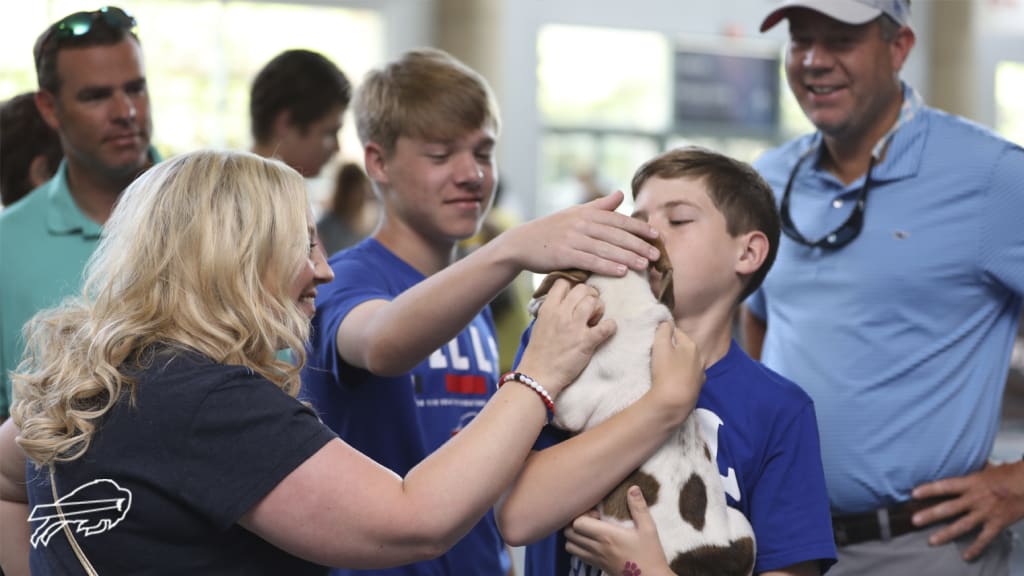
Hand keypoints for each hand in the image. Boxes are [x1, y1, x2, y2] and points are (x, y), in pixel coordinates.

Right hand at [500, 191, 659, 276]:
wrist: (522, 243)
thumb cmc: (552, 229)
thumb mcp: (575, 213)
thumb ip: (600, 206)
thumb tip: (620, 193)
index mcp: (586, 213)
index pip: (618, 220)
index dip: (639, 227)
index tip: (656, 235)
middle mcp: (581, 223)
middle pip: (615, 235)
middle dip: (638, 244)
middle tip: (656, 254)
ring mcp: (572, 239)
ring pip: (606, 248)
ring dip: (627, 257)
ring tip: (645, 265)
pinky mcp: (563, 254)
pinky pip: (590, 261)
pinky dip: (607, 266)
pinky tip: (622, 272)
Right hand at [517, 279, 614, 398]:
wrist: (538, 376)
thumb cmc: (539, 352)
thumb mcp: (540, 324)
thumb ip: (552, 311)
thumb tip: (566, 302)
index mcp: (548, 308)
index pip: (563, 282)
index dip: (574, 286)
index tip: (577, 296)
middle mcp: (561, 314)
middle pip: (582, 289)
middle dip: (590, 295)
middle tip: (591, 307)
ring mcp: (574, 328)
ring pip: (594, 302)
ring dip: (600, 308)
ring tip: (597, 319)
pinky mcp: (586, 342)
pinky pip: (606, 326)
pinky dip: (610, 326)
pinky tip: (607, 329)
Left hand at [564, 486, 672, 575]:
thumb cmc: (650, 554)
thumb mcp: (648, 529)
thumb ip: (639, 507)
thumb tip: (633, 488)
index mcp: (606, 535)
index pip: (577, 523)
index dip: (582, 514)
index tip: (597, 513)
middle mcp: (596, 547)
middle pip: (569, 533)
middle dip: (575, 523)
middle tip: (591, 520)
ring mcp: (595, 559)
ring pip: (570, 546)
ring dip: (574, 536)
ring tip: (589, 530)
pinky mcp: (598, 567)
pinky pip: (578, 556)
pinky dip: (579, 547)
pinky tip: (593, 542)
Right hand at [647, 322, 703, 419]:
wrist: (674, 403)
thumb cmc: (666, 372)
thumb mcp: (661, 346)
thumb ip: (663, 330)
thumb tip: (666, 322)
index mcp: (692, 345)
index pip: (677, 332)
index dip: (664, 334)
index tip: (654, 340)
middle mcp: (700, 358)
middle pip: (683, 348)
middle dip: (672, 349)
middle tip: (656, 355)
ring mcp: (700, 375)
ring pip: (686, 363)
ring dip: (677, 363)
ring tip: (663, 369)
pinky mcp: (697, 389)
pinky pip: (687, 377)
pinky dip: (680, 376)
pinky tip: (672, 382)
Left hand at [911, 460, 1023, 560]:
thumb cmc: (1010, 474)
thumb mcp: (988, 469)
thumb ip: (974, 472)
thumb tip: (967, 465)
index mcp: (971, 483)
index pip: (945, 486)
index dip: (929, 489)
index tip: (913, 494)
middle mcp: (975, 499)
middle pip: (949, 508)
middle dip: (931, 515)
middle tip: (914, 521)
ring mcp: (985, 513)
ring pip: (962, 525)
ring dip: (946, 534)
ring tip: (931, 541)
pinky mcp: (997, 524)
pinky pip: (984, 539)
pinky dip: (976, 548)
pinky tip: (966, 557)